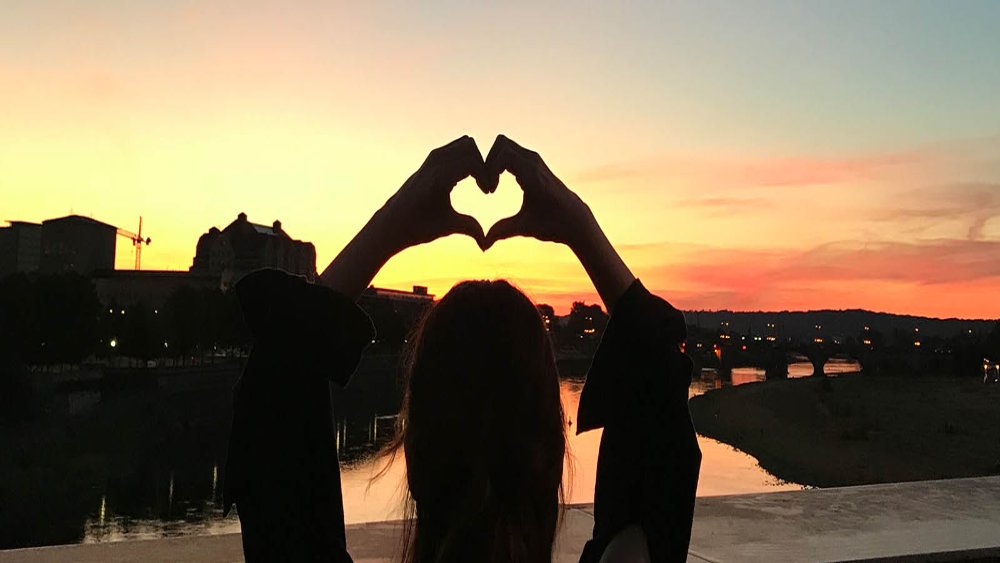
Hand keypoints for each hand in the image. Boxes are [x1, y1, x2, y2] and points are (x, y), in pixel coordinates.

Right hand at [320, 136, 486, 297]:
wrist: (393, 231)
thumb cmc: (419, 226)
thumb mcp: (451, 224)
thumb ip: (469, 226)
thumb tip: (485, 240)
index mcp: (441, 169)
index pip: (469, 153)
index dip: (485, 168)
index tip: (491, 190)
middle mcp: (436, 162)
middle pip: (469, 144)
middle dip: (485, 161)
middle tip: (490, 187)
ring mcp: (432, 166)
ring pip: (467, 146)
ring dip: (482, 165)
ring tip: (486, 188)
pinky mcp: (431, 174)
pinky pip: (460, 161)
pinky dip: (477, 171)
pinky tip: (482, 190)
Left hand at [479, 135, 634, 310]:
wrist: (572, 225)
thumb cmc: (550, 223)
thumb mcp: (519, 225)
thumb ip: (501, 229)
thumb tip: (483, 244)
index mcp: (525, 169)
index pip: (499, 153)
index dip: (486, 167)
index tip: (484, 191)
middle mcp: (529, 161)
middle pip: (499, 143)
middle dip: (484, 160)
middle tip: (482, 186)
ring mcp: (533, 162)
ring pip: (501, 143)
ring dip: (488, 164)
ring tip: (487, 189)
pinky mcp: (534, 168)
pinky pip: (506, 155)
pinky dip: (493, 168)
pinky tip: (491, 190)